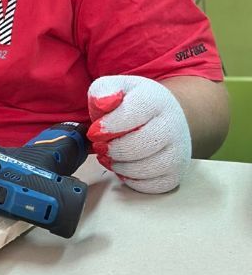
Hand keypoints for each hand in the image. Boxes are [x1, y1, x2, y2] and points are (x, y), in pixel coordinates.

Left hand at [87, 75, 190, 193]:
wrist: (164, 117)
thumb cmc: (133, 105)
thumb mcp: (116, 89)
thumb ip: (103, 91)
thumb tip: (104, 103)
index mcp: (155, 100)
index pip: (132, 115)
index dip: (108, 127)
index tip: (95, 132)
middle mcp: (173, 125)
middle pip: (140, 145)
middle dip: (113, 149)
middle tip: (101, 147)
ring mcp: (178, 151)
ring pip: (146, 168)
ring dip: (120, 166)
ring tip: (111, 157)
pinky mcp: (176, 173)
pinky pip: (151, 185)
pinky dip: (132, 180)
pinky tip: (124, 167)